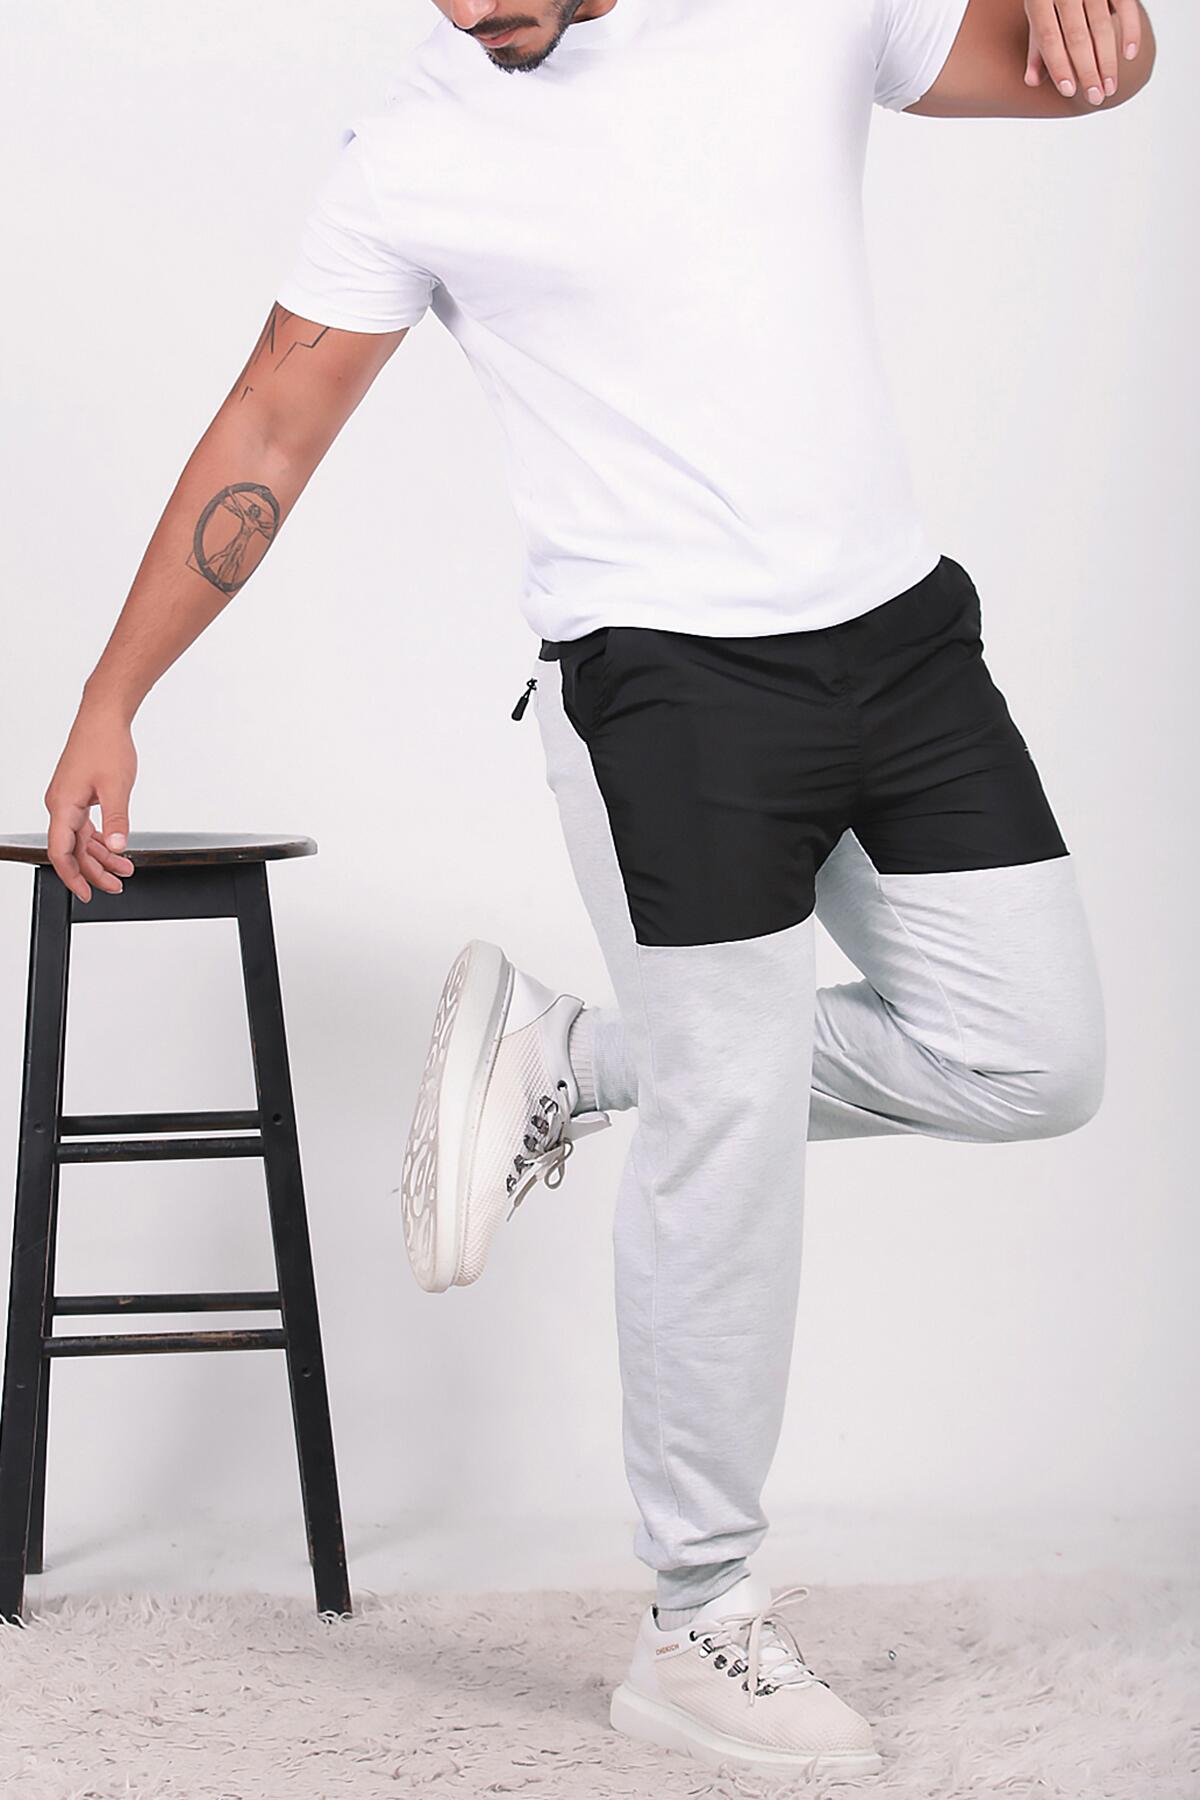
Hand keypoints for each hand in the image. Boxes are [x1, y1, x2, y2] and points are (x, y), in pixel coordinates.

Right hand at [44, 698, 138, 902]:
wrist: (104, 718)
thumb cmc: (105, 745)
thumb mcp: (117, 786)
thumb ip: (117, 819)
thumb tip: (118, 846)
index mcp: (63, 805)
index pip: (61, 852)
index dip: (73, 877)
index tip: (87, 893)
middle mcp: (61, 805)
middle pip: (73, 850)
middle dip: (94, 871)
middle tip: (116, 885)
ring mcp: (69, 801)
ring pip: (81, 840)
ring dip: (102, 857)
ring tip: (124, 870)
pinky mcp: (78, 796)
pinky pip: (85, 827)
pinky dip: (101, 840)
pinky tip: (116, 849)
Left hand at [1024, 0, 1143, 104]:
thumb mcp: (1037, 11)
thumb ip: (1037, 46)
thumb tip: (1032, 81)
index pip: (1049, 38)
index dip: (1059, 66)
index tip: (1070, 91)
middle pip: (1077, 36)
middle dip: (1087, 71)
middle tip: (1095, 98)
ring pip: (1101, 26)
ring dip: (1107, 60)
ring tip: (1110, 88)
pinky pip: (1126, 6)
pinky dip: (1130, 30)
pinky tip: (1130, 55)